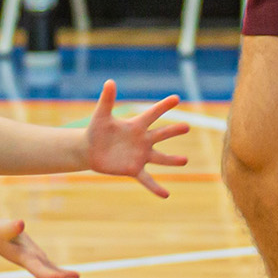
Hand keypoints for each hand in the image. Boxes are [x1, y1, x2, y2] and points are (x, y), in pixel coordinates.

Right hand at [0, 216, 87, 277]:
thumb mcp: (3, 228)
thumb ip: (11, 227)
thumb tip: (20, 223)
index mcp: (24, 259)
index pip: (39, 270)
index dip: (50, 274)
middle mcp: (32, 264)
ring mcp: (36, 263)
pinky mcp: (38, 259)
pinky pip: (54, 270)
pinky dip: (65, 274)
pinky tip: (76, 276)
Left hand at [82, 81, 188, 195]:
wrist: (91, 150)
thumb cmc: (97, 130)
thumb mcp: (101, 115)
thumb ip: (107, 100)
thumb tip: (109, 81)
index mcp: (136, 125)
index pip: (152, 114)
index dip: (163, 106)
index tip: (176, 98)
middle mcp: (143, 140)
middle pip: (161, 134)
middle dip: (173, 130)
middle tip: (187, 126)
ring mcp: (140, 155)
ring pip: (160, 158)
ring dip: (172, 160)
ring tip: (185, 161)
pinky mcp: (134, 169)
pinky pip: (147, 179)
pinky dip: (156, 187)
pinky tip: (166, 195)